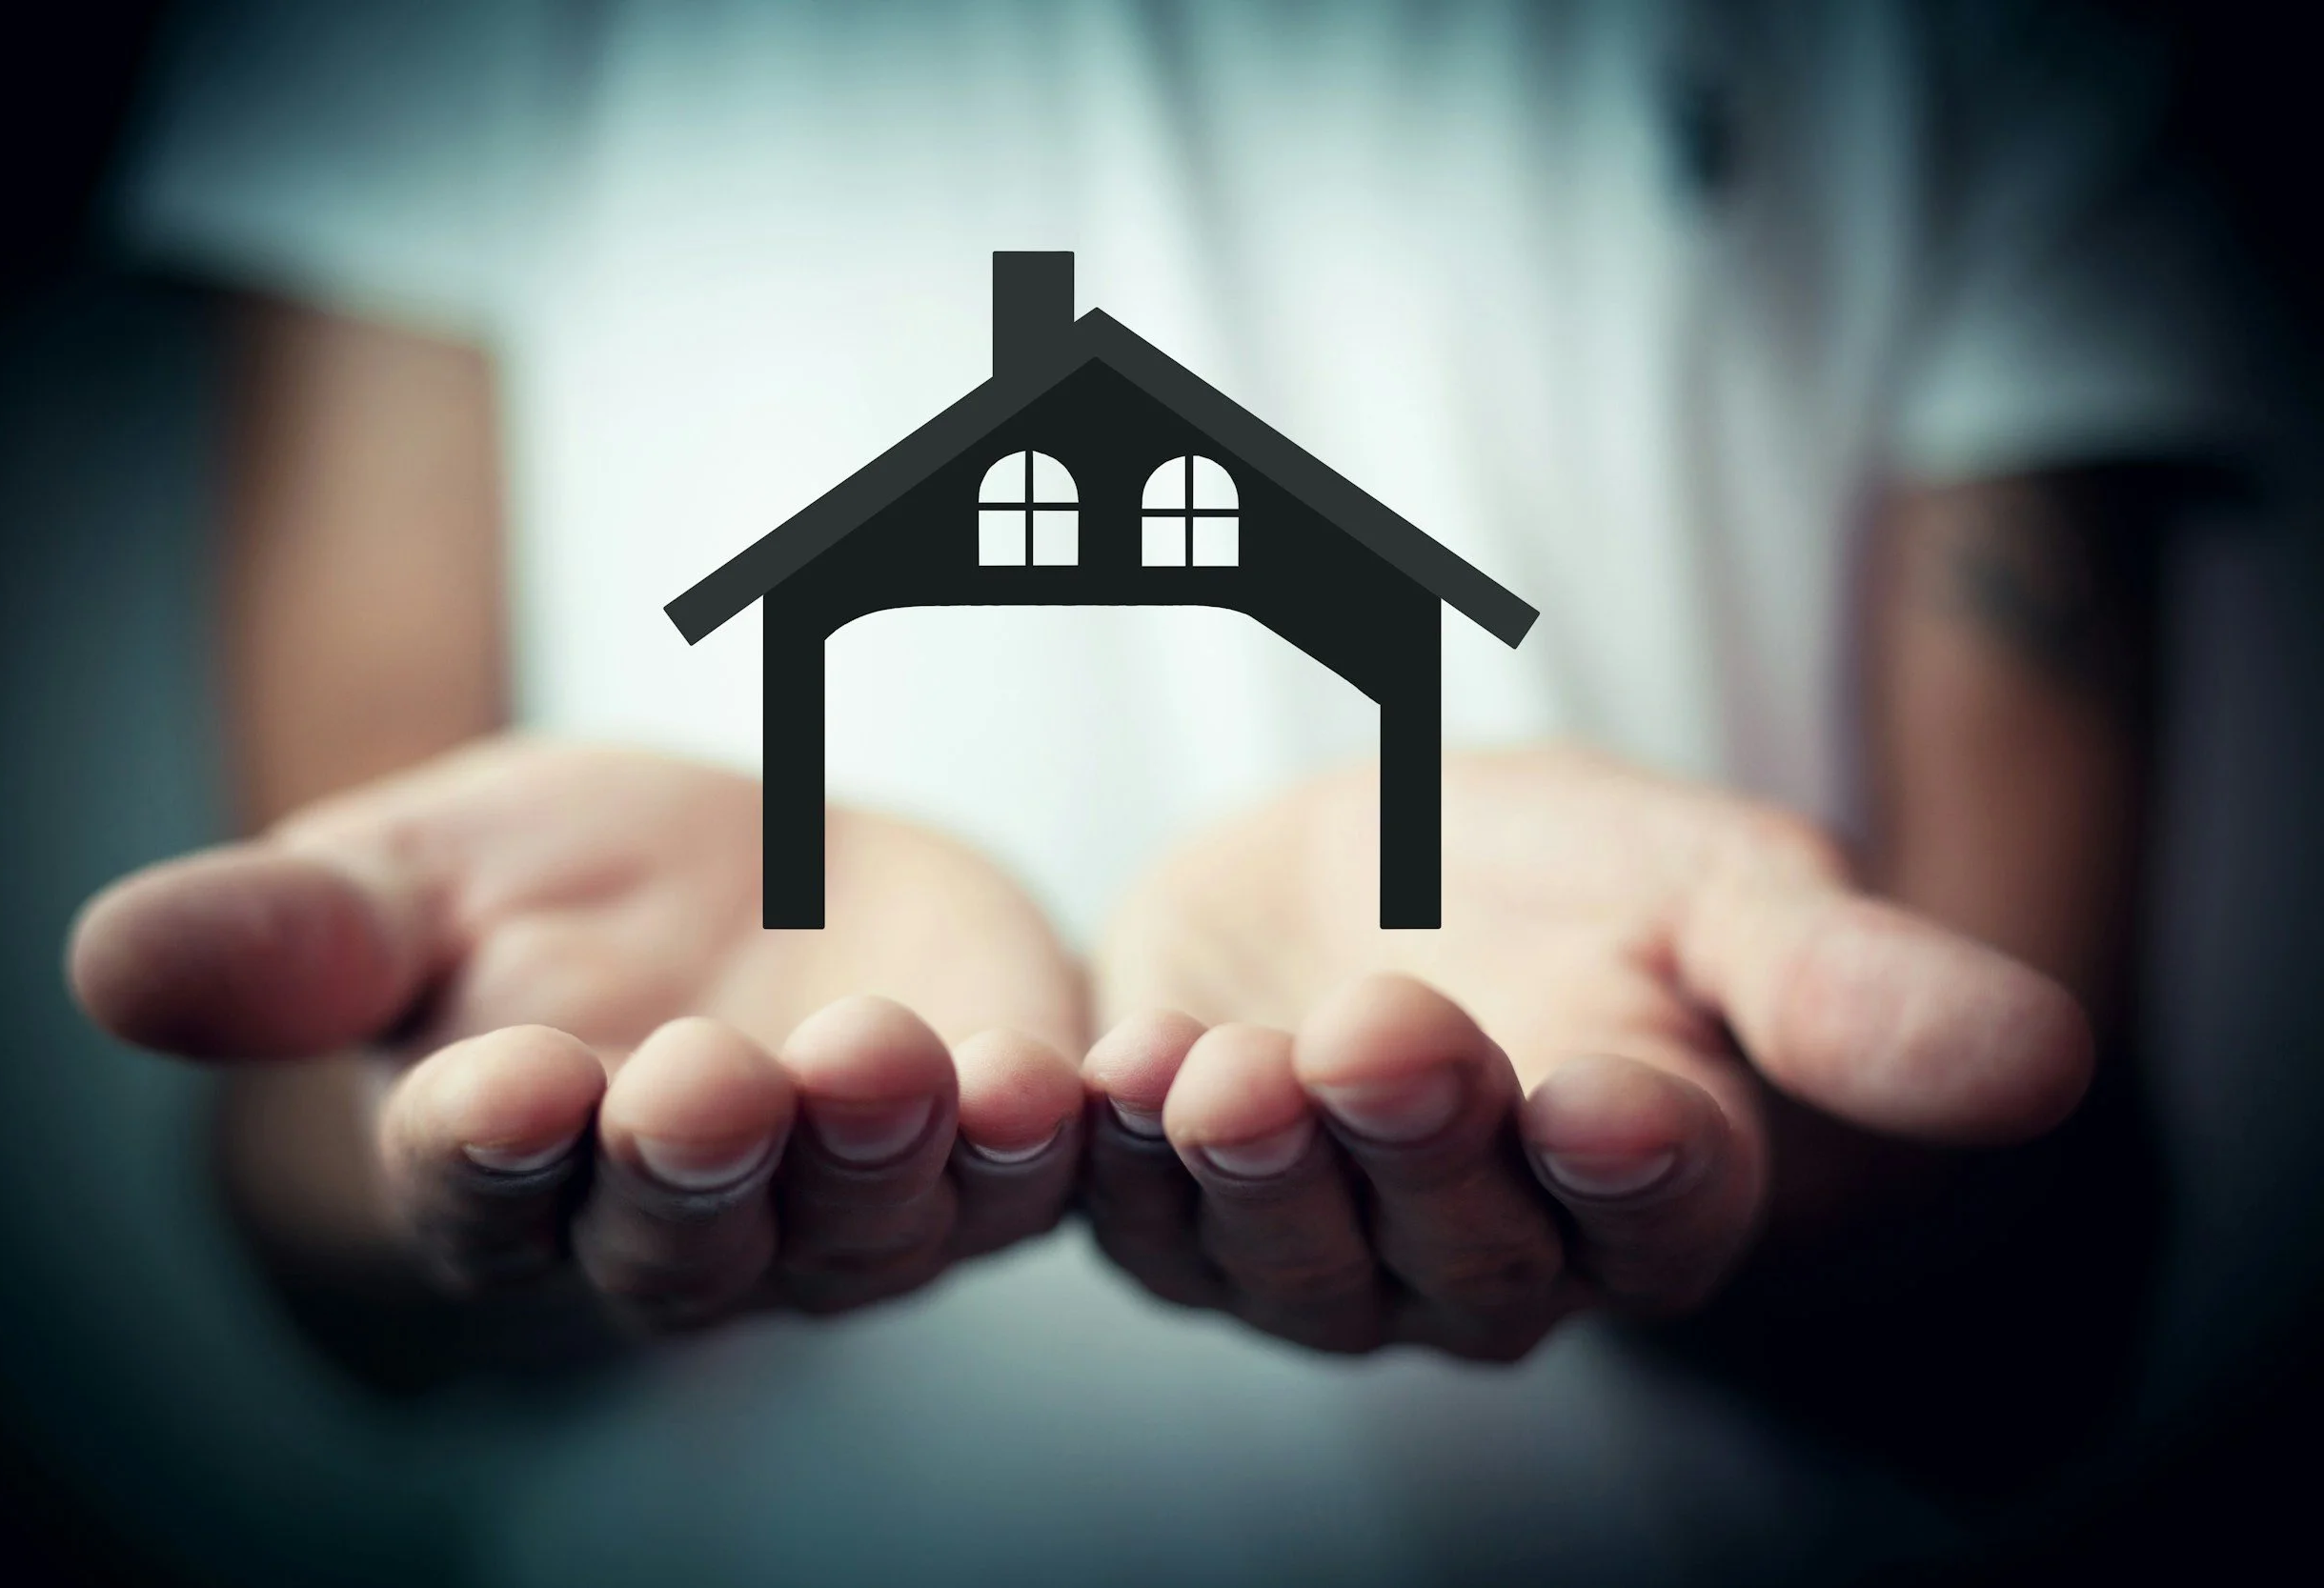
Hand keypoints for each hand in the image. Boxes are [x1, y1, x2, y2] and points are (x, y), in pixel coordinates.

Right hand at [68, 738, 1087, 1333]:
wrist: (755, 862)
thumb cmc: (562, 884)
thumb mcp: (417, 875)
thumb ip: (298, 938)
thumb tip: (108, 965)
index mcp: (512, 1167)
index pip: (481, 1189)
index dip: (489, 1150)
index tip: (497, 1086)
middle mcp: (682, 1222)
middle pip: (682, 1233)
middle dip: (692, 1165)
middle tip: (695, 1087)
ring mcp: (846, 1203)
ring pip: (863, 1220)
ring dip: (878, 1151)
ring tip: (886, 1061)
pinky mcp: (988, 1149)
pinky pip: (1021, 1176)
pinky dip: (1038, 1139)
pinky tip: (1053, 1079)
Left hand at [1082, 746, 2092, 1358]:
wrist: (1377, 872)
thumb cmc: (1569, 888)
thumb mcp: (1715, 891)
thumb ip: (1839, 984)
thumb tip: (2047, 1063)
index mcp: (1650, 1180)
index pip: (1664, 1207)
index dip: (1640, 1170)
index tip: (1614, 1105)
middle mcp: (1492, 1251)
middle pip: (1468, 1248)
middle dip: (1423, 1152)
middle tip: (1388, 1043)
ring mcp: (1327, 1250)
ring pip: (1295, 1264)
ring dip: (1256, 1174)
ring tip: (1229, 1073)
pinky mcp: (1180, 1211)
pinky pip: (1141, 1219)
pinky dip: (1111, 1159)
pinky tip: (1093, 1075)